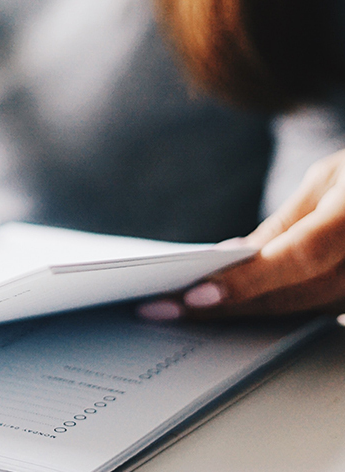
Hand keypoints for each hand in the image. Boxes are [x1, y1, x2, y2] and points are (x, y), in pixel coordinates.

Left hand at [138, 149, 344, 320]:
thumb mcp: (331, 178)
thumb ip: (287, 223)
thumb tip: (236, 256)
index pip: (298, 258)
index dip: (247, 281)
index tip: (195, 297)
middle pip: (295, 295)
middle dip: (227, 306)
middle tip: (164, 310)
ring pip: (306, 311)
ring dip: (245, 314)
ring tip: (185, 313)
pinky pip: (322, 312)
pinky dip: (277, 311)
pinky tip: (235, 309)